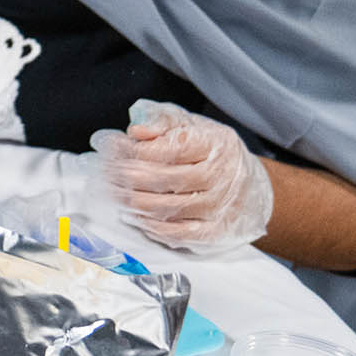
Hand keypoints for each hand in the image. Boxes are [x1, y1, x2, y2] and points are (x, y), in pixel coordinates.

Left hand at [89, 100, 274, 252]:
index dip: (132, 148)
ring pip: (165, 208)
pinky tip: (135, 215)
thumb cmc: (211, 151)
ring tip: (114, 192)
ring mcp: (219, 206)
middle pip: (163, 179)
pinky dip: (149, 225)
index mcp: (216, 144)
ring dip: (132, 201)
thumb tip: (136, 131)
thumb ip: (162, 122)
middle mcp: (221, 175)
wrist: (249, 185)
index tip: (110, 145)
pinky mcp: (214, 231)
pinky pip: (176, 233)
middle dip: (126, 175)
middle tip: (106, 171)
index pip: (168, 148)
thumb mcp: (191, 125)